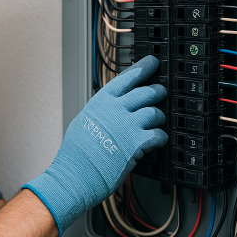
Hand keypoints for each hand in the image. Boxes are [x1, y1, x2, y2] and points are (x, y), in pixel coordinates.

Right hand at [23, 55, 166, 236]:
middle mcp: (116, 109)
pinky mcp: (137, 143)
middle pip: (145, 92)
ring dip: (159, 117)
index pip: (127, 77)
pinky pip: (158, 134)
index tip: (152, 62)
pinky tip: (156, 140)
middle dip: (156, 92)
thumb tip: (113, 108)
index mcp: (101, 101)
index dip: (142, 68)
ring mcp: (128, 125)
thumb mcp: (84, 121)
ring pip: (155, 112)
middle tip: (160, 92)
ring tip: (157, 120)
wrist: (76, 174)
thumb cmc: (76, 153)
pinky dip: (160, 137)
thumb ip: (102, 111)